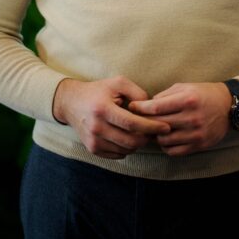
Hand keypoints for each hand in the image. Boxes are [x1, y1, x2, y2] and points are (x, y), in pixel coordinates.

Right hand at [52, 76, 171, 159]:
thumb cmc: (99, 91)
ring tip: (142, 132)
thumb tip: (152, 108)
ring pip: (126, 150)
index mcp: (103, 109)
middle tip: (155, 131)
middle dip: (148, 138)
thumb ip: (137, 93)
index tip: (166, 127)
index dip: (152, 127)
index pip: (133, 123)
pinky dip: (127, 148)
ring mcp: (93, 141)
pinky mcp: (92, 149)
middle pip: (131, 141)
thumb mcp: (118, 83)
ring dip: (138, 144)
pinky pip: (117, 155)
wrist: (71, 102)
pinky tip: (128, 136)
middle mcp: (96, 127)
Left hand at [129, 82, 231, 156]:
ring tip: (154, 129)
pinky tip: (166, 138)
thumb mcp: (185, 87)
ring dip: (156, 135)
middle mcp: (192, 117)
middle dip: (145, 122)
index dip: (140, 108)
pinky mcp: (199, 145)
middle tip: (138, 120)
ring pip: (164, 140)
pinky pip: (174, 151)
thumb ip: (165, 95)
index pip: (156, 107)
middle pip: (158, 124)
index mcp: (187, 100)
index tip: (131, 107)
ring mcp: (196, 133)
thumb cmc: (204, 93)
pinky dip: (166, 146)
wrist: (228, 107)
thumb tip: (146, 105)